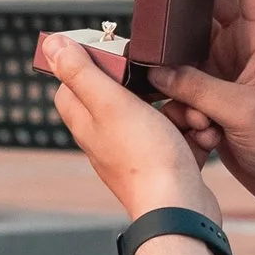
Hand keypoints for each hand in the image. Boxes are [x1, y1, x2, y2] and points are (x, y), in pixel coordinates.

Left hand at [35, 29, 214, 222]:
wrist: (180, 209)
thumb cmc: (145, 159)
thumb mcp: (110, 103)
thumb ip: (81, 72)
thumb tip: (51, 44)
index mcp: (87, 122)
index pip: (73, 85)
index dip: (93, 64)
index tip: (118, 54)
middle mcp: (107, 139)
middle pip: (125, 96)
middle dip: (154, 86)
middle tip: (168, 84)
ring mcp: (138, 152)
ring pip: (160, 114)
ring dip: (183, 109)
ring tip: (193, 116)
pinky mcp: (167, 163)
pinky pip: (182, 135)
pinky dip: (195, 132)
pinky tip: (203, 135)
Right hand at [141, 0, 254, 218]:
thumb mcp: (241, 112)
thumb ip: (197, 88)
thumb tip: (156, 69)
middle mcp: (247, 42)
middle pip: (208, 1)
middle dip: (180, 7)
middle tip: (151, 13)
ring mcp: (228, 63)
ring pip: (188, 42)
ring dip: (176, 64)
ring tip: (184, 98)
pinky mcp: (213, 87)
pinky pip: (183, 75)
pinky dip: (178, 92)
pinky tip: (190, 123)